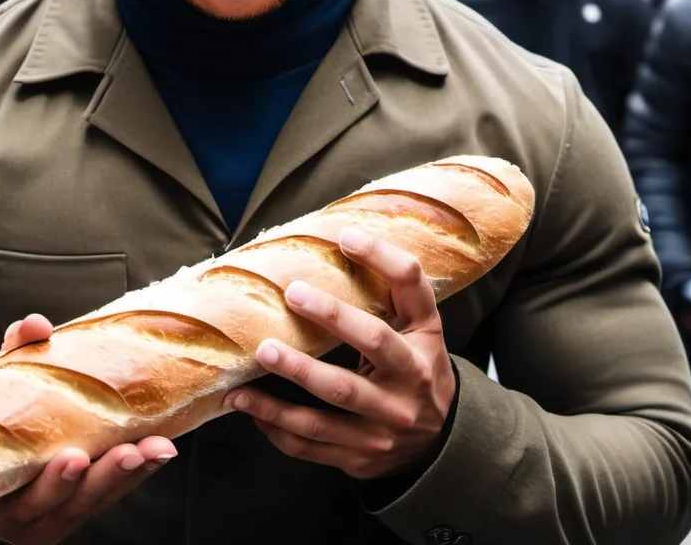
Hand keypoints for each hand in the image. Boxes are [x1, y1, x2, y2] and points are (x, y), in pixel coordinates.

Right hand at [0, 313, 176, 543]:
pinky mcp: (80, 509)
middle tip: (127, 452)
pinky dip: (135, 473)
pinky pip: (110, 494)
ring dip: (126, 473)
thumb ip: (15, 355)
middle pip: (68, 502)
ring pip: (94, 499)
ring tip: (154, 448)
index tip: (75, 459)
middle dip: (100, 477)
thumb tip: (36, 324)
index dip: (52, 481)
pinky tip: (159, 451)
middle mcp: (26, 516)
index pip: (25, 495)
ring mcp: (54, 518)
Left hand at [225, 228, 454, 479]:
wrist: (440, 442)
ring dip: (292, 376)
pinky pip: (312, 443)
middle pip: (373, 343)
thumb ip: (390, 297)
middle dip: (331, 317)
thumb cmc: (415, 367)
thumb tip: (337, 241)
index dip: (383, 259)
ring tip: (260, 353)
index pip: (412, 289)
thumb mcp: (418, 331)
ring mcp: (385, 425)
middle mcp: (411, 381)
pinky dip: (277, 425)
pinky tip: (250, 406)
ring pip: (333, 402)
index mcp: (425, 340)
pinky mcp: (361, 456)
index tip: (346, 236)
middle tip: (292, 293)